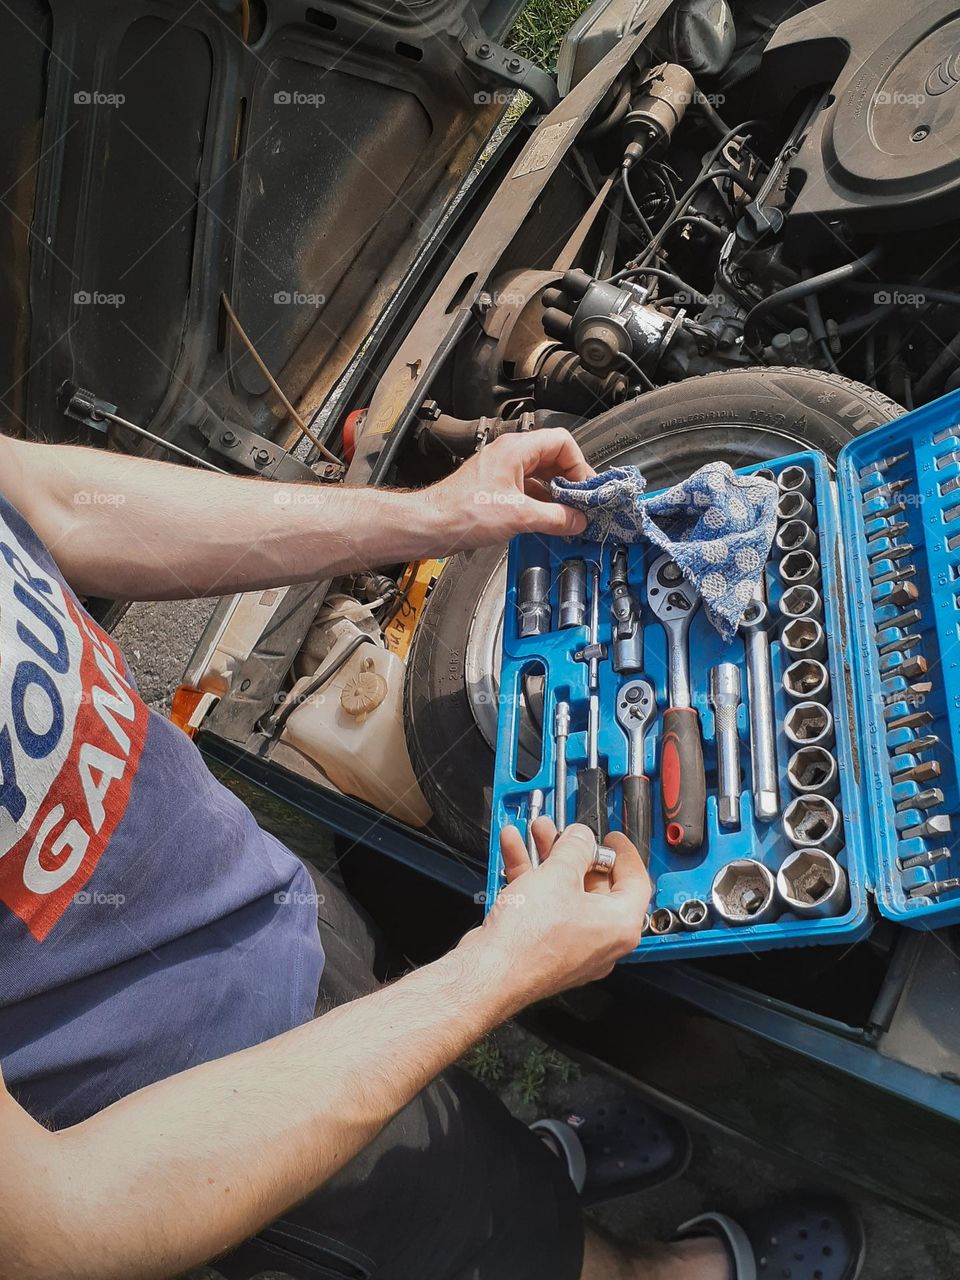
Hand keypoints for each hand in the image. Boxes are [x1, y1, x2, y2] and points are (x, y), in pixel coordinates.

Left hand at [425, 429, 594, 552]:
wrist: (431, 526)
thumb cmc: (462, 512)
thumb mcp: (519, 516)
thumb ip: (555, 517)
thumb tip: (577, 520)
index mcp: (515, 449)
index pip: (562, 442)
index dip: (579, 464)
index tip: (585, 488)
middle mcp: (509, 456)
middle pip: (553, 458)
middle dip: (570, 481)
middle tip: (582, 503)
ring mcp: (501, 472)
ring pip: (540, 476)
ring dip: (556, 494)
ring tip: (568, 515)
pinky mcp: (495, 490)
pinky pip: (527, 490)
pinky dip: (541, 503)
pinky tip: (547, 520)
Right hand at [465, 821, 650, 1011]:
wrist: (491, 972)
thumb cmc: (530, 941)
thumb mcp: (558, 874)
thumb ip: (575, 847)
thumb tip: (581, 838)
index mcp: (619, 925)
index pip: (635, 881)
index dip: (623, 852)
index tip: (611, 838)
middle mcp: (601, 940)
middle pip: (595, 883)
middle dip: (573, 851)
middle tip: (562, 832)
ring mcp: (572, 945)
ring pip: (566, 892)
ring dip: (549, 858)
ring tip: (534, 833)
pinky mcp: (545, 946)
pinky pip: (546, 905)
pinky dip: (533, 878)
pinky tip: (516, 852)